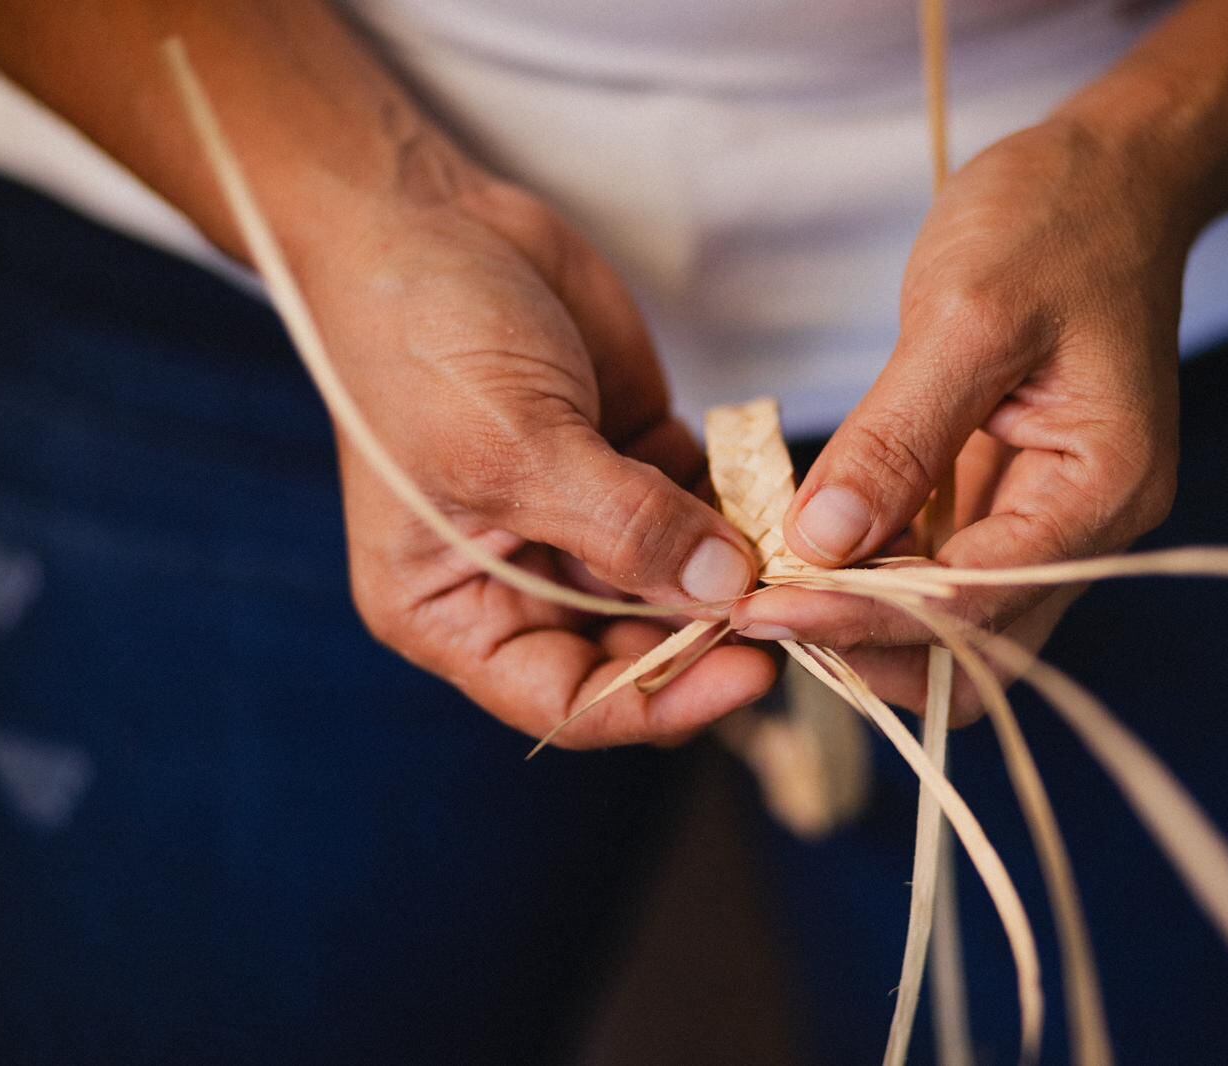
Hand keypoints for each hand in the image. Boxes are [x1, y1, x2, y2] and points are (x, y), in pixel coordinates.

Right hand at [305, 167, 775, 746]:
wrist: (426, 218)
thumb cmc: (422, 342)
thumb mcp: (514, 445)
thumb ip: (623, 527)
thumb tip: (728, 590)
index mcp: (454, 611)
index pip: (565, 698)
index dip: (658, 700)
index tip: (749, 674)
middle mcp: (521, 582)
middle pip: (634, 650)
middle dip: (711, 636)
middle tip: (799, 611)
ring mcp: (583, 523)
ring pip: (680, 585)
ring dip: (739, 576)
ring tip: (804, 558)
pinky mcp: (632, 463)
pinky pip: (704, 512)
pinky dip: (745, 510)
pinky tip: (786, 498)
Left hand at [732, 118, 1187, 719]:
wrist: (1108, 177)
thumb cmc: (1054, 222)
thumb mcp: (968, 315)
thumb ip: (898, 437)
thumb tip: (822, 542)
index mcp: (1103, 488)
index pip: (978, 599)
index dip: (866, 616)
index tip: (763, 609)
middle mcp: (1089, 527)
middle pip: (973, 641)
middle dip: (865, 640)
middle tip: (754, 611)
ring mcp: (1051, 518)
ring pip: (954, 621)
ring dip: (865, 618)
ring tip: (768, 591)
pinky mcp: (1008, 497)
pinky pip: (941, 568)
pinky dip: (876, 575)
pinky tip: (806, 555)